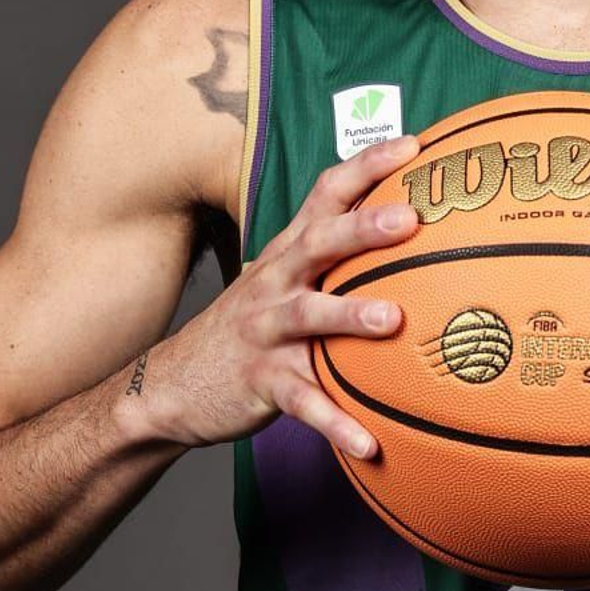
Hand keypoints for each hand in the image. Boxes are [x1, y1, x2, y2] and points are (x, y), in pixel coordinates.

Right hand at [138, 136, 422, 453]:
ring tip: (393, 320)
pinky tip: (370, 444)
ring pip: (307, 316)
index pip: (327, 194)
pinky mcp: (260, 381)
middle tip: (410, 219)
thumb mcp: (284, 283)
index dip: (367, 166)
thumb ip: (336, 262)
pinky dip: (336, 423)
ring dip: (349, 316)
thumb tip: (414, 240)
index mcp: (289, 254)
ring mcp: (265, 332)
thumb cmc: (252, 330)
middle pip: (319, 244)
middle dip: (363, 229)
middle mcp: (275, 283)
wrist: (174, 385)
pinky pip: (302, 403)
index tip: (415, 145)